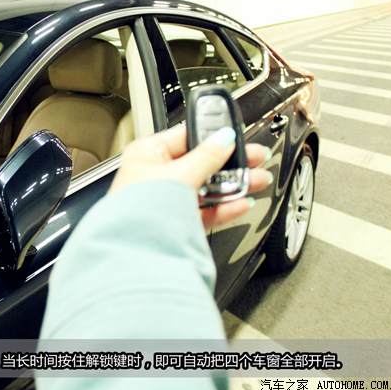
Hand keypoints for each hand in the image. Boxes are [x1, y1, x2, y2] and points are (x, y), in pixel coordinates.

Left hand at [109, 124, 272, 230]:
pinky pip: (203, 211)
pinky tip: (241, 203)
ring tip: (256, 181)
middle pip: (199, 163)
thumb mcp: (181, 174)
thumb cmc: (140, 209)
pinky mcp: (174, 223)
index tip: (237, 138)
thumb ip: (207, 156)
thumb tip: (223, 139)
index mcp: (147, 154)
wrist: (134, 253)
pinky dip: (223, 207)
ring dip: (231, 185)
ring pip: (204, 188)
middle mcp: (153, 175)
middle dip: (230, 163)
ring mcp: (164, 200)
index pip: (186, 137)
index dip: (213, 137)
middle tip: (255, 158)